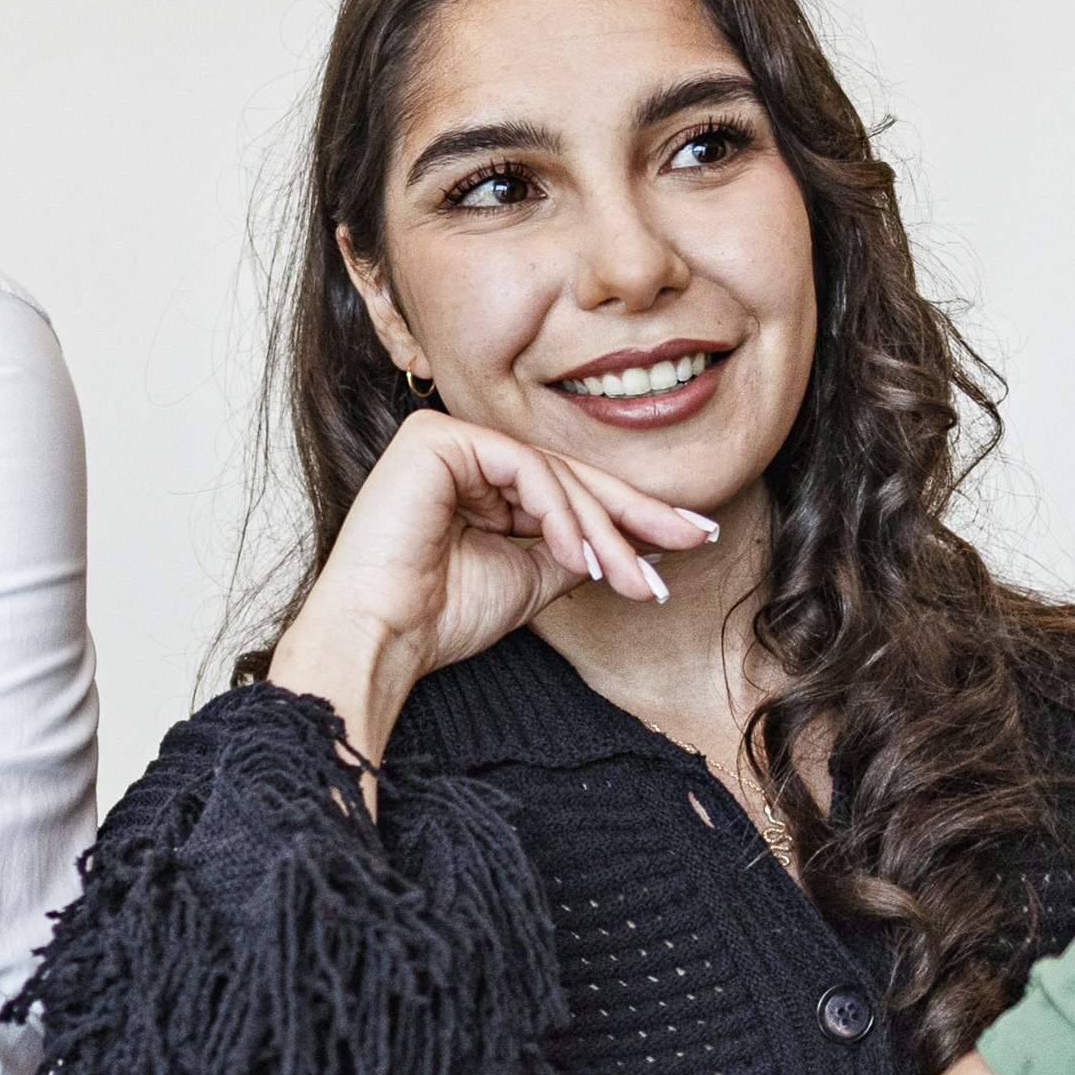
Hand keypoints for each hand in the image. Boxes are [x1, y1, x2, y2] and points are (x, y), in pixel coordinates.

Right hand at [268, 410, 721, 761]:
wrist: (381, 637)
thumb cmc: (439, 617)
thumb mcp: (530, 579)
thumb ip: (576, 550)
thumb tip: (643, 542)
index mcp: (478, 482)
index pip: (565, 488)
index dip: (629, 515)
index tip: (689, 537)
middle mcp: (461, 452)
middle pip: (566, 475)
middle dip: (635, 513)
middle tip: (693, 537)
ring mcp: (446, 438)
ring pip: (552, 471)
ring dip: (601, 528)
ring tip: (631, 576)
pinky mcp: (435, 437)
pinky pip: (523, 466)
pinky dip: (560, 512)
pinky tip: (580, 555)